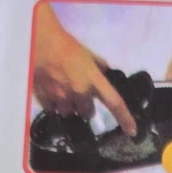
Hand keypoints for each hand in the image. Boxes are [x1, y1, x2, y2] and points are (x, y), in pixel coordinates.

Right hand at [32, 3, 136, 136]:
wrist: (40, 42)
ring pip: (69, 112)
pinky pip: (52, 109)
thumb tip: (107, 73)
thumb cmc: (66, 46)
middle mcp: (80, 92)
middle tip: (78, 93)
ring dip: (68, 105)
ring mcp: (62, 97)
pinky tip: (51, 90)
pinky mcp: (46, 99)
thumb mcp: (88, 55)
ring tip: (62, 89)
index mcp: (94, 79)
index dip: (125, 118)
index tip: (131, 130)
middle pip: (87, 113)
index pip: (114, 102)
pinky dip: (53, 103)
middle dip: (85, 106)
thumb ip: (99, 67)